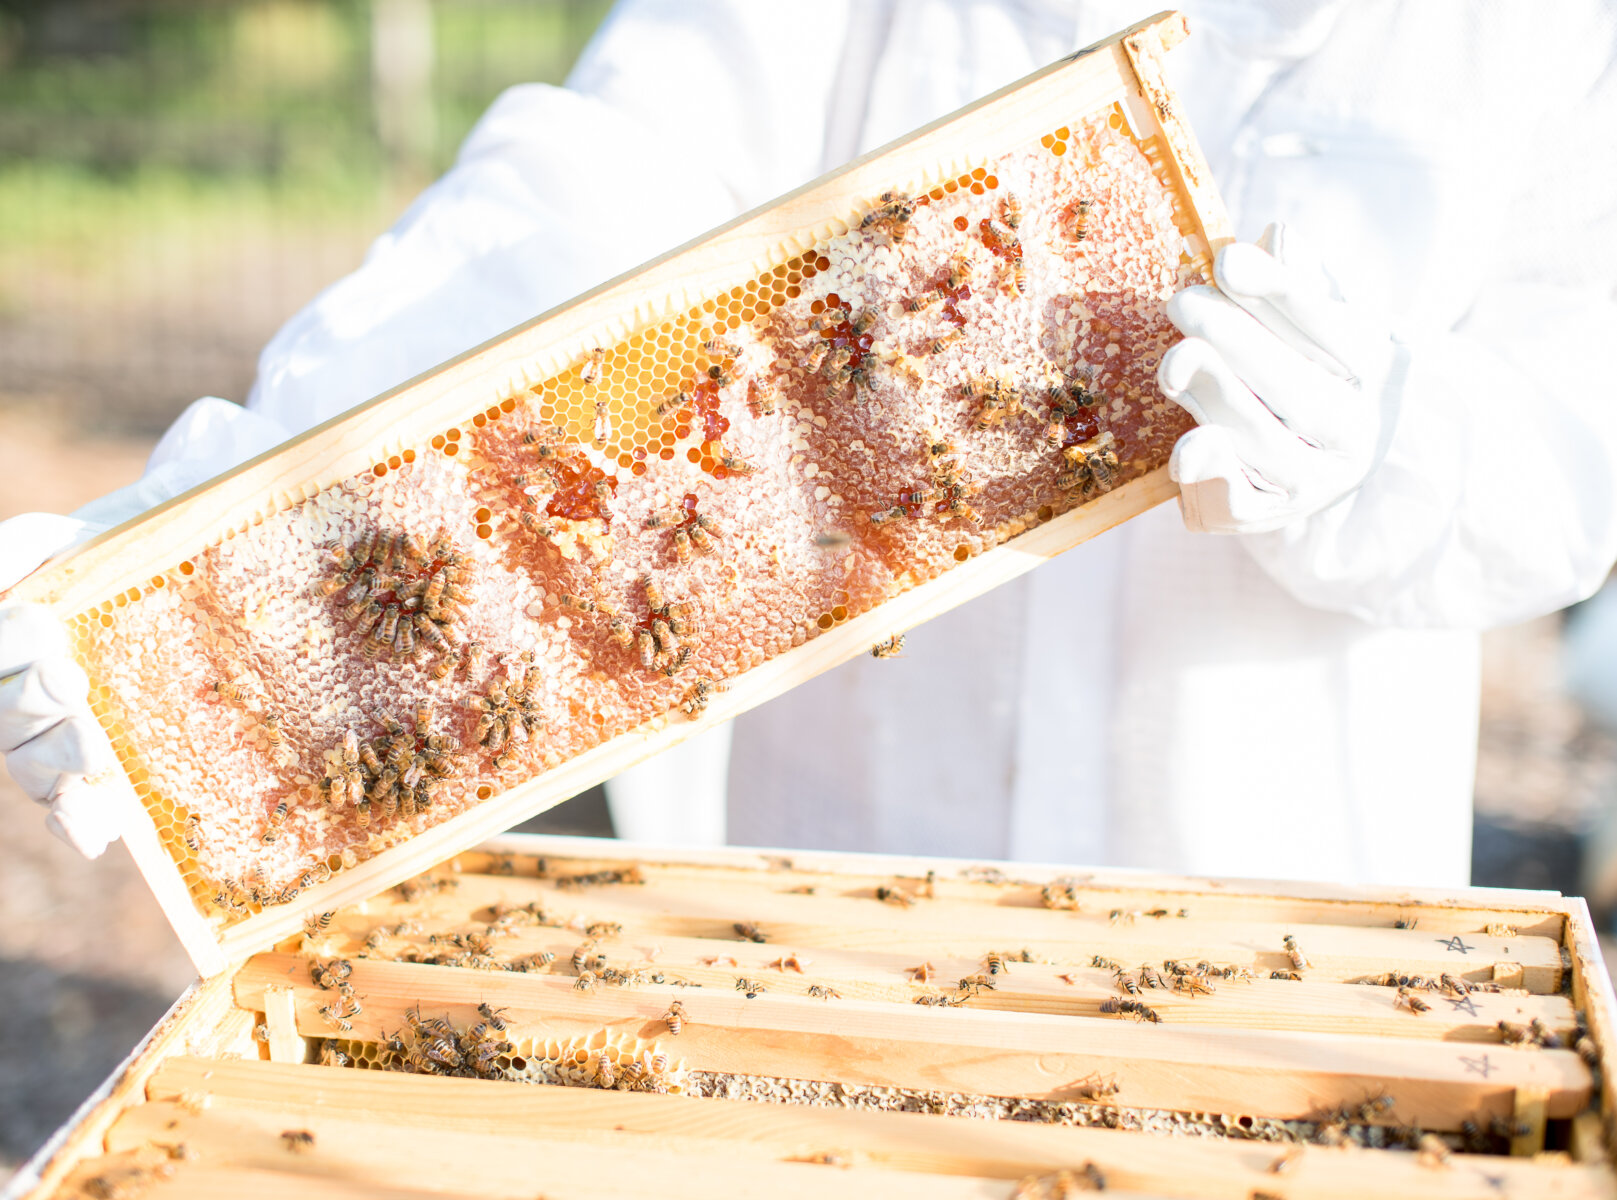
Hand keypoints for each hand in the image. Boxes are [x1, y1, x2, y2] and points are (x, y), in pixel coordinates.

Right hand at [0, 515, 126, 857]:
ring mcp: (39, 733)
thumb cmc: (83, 555)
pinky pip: (63, 799)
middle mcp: (7, 695)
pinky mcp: (80, 759)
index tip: (54, 642)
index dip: (18, 659)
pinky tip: (99, 834)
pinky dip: (74, 820)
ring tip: (92, 771)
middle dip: (41, 711)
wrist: (141, 578)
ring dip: (60, 770)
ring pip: (31, 764)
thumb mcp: (40, 542)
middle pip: (8, 719)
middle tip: (77, 697)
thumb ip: (9, 555)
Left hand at [1157, 223, 1403, 533]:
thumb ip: (1303, 281)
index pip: (1333, 327)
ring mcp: (1315, 479)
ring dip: (1216, 397)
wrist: (1334, 453)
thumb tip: (1279, 237)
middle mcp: (1355, 431)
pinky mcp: (1270, 513)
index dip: (1278, 293)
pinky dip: (1214, 476)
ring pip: (1264, 440)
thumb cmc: (1319, 366)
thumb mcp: (1329, 319)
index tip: (1228, 261)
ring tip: (1175, 360)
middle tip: (1182, 301)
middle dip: (1234, 341)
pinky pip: (1242, 501)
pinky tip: (1184, 453)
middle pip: (1296, 387)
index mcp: (1380, 369)